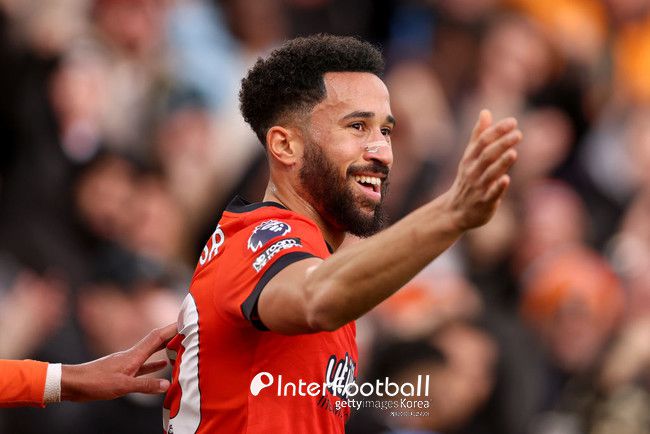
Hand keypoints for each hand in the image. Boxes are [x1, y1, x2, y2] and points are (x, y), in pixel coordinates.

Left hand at [61, 323, 176, 400]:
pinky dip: (155, 364)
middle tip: (188, 330)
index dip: (172, 328)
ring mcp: (128, 363)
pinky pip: (144, 366)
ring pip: (152, 353)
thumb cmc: (95, 382)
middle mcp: (133, 355)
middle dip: (172, 334)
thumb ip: (145, 385)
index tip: (186, 321)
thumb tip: (167, 384)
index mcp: (134, 355)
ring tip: (180, 347)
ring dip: (166, 348)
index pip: (157, 337)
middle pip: (156, 341)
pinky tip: (162, 366)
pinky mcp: (123, 372)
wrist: (73, 384)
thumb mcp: (122, 386)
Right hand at [441, 110, 520, 230]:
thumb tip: (485, 111)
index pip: (482, 141)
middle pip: (486, 155)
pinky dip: (498, 188)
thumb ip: (478, 135)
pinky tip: (506, 179)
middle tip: (518, 134)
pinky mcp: (484, 202)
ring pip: (489, 174)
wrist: (456, 210)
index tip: (513, 122)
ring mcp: (478, 187)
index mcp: (469, 158)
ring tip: (513, 152)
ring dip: (501, 163)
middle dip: (501, 144)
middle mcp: (472, 171)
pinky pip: (491, 195)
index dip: (497, 131)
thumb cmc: (467, 179)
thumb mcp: (470, 156)